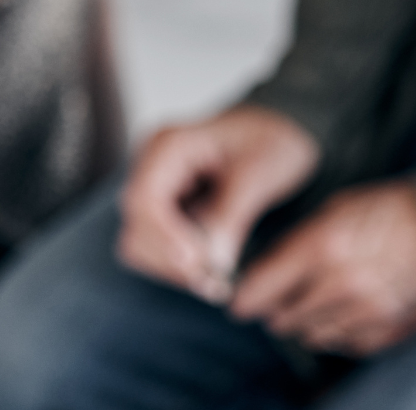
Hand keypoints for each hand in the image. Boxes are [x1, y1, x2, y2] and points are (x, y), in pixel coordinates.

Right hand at [117, 107, 319, 302]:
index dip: (163, 236)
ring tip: (216, 282)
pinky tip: (210, 271)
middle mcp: (150, 169)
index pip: (143, 198)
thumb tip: (212, 262)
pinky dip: (178, 269)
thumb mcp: (260, 172)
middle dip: (171, 261)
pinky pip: (155, 250)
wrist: (280, 133)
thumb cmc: (272, 140)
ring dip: (173, 270)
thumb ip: (231, 215)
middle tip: (215, 283)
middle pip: (135, 228)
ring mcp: (153, 192)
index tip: (195, 262)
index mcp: (168, 146)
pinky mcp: (163, 214)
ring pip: (139, 245)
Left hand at [230, 181, 415, 355]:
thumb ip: (296, 243)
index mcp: (321, 247)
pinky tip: (345, 312)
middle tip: (281, 299)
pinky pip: (346, 345)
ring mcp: (367, 311)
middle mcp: (340, 285)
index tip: (240, 302)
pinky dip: (339, 333)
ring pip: (311, 336)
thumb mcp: (336, 209)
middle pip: (281, 319)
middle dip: (276, 310)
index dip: (244, 299)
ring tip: (316, 303)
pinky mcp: (390, 329)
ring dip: (307, 323)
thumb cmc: (393, 210)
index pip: (259, 290)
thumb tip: (264, 271)